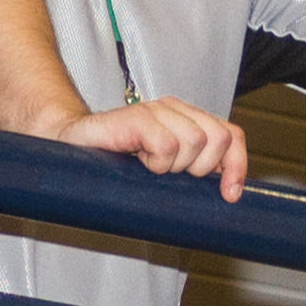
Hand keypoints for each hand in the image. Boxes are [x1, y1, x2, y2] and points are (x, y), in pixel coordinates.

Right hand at [50, 98, 248, 201]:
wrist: (68, 147)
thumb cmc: (116, 164)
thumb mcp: (162, 170)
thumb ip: (192, 171)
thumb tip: (228, 196)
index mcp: (188, 119)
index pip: (231, 134)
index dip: (236, 165)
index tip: (230, 195)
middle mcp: (176, 110)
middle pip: (218, 138)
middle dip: (201, 168)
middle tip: (171, 175)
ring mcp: (156, 110)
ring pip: (194, 142)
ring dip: (173, 166)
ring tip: (148, 167)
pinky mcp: (136, 117)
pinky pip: (166, 145)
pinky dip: (155, 162)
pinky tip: (137, 161)